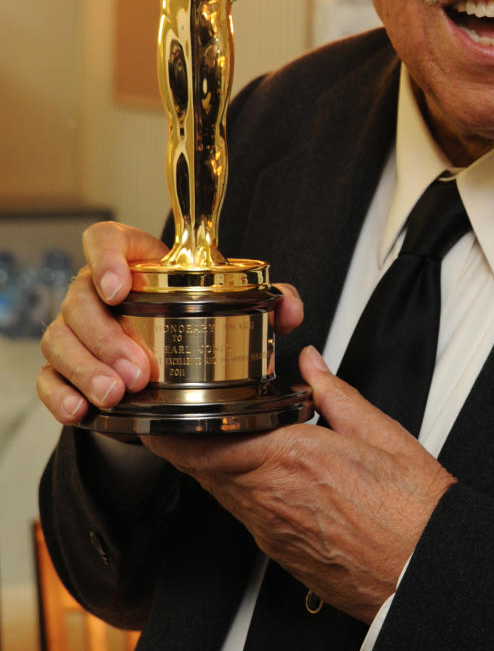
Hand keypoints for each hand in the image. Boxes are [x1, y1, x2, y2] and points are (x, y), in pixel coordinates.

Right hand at [37, 221, 303, 424]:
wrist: (170, 366)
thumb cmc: (194, 320)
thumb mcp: (229, 305)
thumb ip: (263, 301)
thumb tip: (288, 307)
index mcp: (134, 262)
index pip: (105, 241)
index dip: (107, 259)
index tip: (120, 288)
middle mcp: (97, 292)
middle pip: (80, 299)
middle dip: (105, 337)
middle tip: (137, 370)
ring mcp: (77, 330)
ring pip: (61, 340)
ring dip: (87, 368)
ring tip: (118, 394)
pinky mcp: (66, 369)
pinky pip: (49, 378)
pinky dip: (61, 395)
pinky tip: (81, 410)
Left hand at [144, 345, 455, 623]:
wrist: (426, 575)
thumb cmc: (415, 513)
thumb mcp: (381, 433)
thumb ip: (335, 394)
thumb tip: (312, 366)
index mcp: (291, 457)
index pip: (204, 439)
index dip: (172, 422)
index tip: (163, 404)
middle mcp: (270, 497)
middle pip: (198, 467)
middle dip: (184, 439)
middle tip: (182, 413)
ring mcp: (271, 531)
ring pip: (219, 491)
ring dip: (213, 463)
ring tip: (226, 437)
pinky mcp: (280, 553)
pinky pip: (244, 514)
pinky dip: (240, 489)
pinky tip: (264, 475)